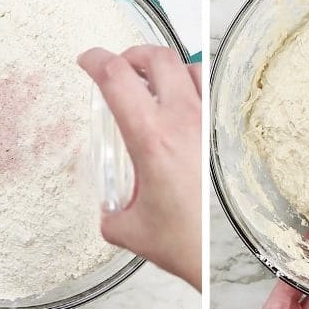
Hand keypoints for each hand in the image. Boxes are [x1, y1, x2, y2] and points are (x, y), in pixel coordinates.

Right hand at [77, 45, 201, 290]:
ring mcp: (207, 125)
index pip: (117, 77)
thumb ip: (110, 211)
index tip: (87, 60)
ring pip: (190, 67)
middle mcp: (183, 122)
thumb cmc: (181, 241)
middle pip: (157, 57)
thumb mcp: (126, 227)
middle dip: (131, 54)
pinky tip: (181, 103)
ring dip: (165, 66)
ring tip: (151, 81)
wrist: (216, 254)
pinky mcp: (221, 134)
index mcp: (151, 138)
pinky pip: (209, 91)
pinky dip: (191, 83)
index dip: (95, 60)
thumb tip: (109, 206)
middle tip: (119, 67)